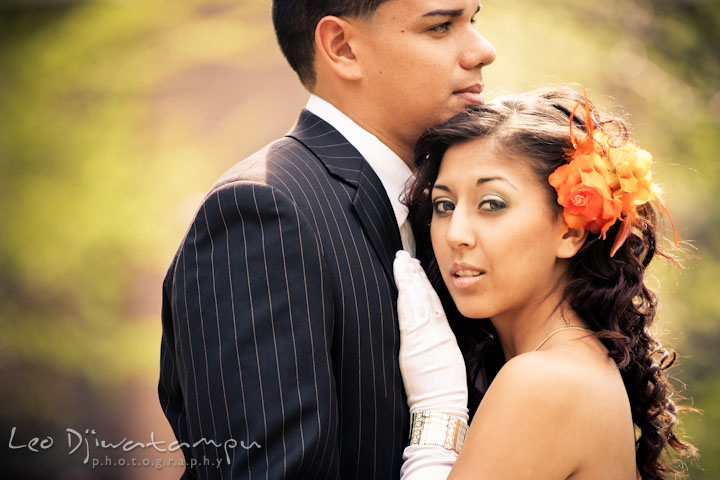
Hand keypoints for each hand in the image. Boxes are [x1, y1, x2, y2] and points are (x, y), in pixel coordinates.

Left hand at [394, 250, 467, 417]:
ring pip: (416, 299)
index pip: (432, 301)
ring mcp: (424, 335)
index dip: (424, 282)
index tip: (417, 267)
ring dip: (408, 278)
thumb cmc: (445, 389)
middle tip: (405, 255)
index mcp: (444, 334)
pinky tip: (403, 281)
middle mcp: (435, 331)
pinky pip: (409, 312)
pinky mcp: (413, 343)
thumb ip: (438, 341)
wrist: (442, 406)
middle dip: (413, 274)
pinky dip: (406, 294)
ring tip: (402, 261)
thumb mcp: (447, 359)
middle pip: (423, 295)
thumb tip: (431, 331)